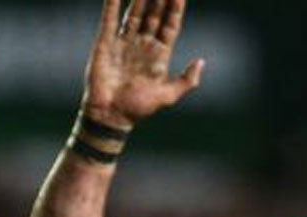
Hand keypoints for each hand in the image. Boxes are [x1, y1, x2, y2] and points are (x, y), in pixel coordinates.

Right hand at [83, 0, 205, 129]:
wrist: (110, 116)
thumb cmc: (139, 109)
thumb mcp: (168, 96)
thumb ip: (187, 81)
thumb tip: (201, 62)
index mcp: (159, 54)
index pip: (170, 24)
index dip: (176, 8)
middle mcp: (142, 45)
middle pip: (154, 14)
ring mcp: (124, 43)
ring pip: (134, 13)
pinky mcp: (105, 43)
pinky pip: (109, 20)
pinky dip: (111, 5)